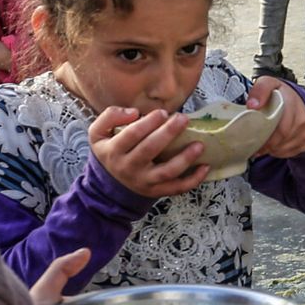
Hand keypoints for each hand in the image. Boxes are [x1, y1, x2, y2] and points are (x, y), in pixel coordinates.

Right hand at [88, 106, 207, 198]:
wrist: (110, 185)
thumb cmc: (110, 151)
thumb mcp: (99, 133)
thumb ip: (110, 116)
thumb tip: (133, 112)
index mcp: (114, 151)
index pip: (131, 135)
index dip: (147, 123)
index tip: (162, 113)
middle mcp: (129, 168)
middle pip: (149, 150)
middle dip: (168, 133)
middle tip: (183, 119)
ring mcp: (144, 182)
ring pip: (166, 171)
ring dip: (184, 158)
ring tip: (199, 144)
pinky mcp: (157, 191)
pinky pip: (177, 188)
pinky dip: (193, 180)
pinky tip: (205, 166)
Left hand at [249, 78, 304, 158]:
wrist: (298, 100)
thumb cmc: (280, 94)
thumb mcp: (268, 84)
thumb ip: (259, 90)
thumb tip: (253, 105)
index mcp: (292, 103)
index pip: (280, 127)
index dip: (264, 135)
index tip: (253, 136)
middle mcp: (302, 118)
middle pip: (279, 139)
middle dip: (264, 143)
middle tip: (253, 142)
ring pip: (282, 148)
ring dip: (270, 148)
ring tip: (262, 141)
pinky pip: (287, 152)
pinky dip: (277, 151)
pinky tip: (273, 143)